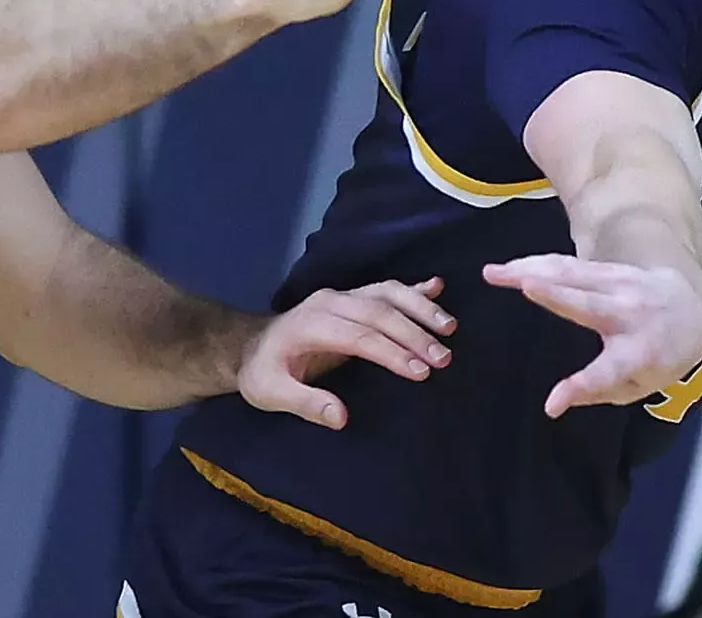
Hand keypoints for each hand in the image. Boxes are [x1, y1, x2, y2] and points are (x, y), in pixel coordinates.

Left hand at [237, 277, 455, 429]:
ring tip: (450, 328)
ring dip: (421, 308)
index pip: (360, 336)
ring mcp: (342, 296)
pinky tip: (436, 286)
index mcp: (311, 325)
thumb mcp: (271, 393)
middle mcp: (329, 302)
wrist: (252, 346)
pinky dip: (412, 288)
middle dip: (415, 335)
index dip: (392, 352)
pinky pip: (385, 288)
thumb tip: (341, 417)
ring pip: (387, 294)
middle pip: (379, 313)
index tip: (421, 372)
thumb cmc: (263, 373)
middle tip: (444, 359)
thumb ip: (306, 404)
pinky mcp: (351, 297)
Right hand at [483, 254, 701, 418]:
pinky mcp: (607, 267)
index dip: (579, 388)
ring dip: (529, 270)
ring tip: (493, 273)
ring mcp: (619, 285)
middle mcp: (630, 314)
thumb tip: (562, 402)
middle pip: (587, 302)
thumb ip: (603, 391)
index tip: (552, 403)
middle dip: (556, 293)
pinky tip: (509, 267)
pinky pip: (567, 263)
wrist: (689, 308)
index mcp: (640, 354)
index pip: (607, 373)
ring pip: (570, 274)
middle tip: (523, 285)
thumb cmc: (661, 356)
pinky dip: (535, 263)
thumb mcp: (642, 385)